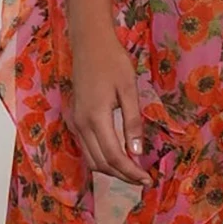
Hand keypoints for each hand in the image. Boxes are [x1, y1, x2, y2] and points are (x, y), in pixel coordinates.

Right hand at [68, 23, 149, 184]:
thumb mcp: (129, 89)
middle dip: (122, 176)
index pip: (114, 156)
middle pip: (100, 163)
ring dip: (111, 170)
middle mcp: (81, 125)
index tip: (147, 180)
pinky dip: (102, 159)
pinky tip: (118, 156)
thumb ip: (132, 121)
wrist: (89, 43)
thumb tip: (136, 152)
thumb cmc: (113, 62)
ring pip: (91, 159)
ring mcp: (75, 122)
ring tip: (133, 172)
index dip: (130, 172)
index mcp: (96, 118)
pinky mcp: (75, 119)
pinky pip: (86, 148)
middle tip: (143, 180)